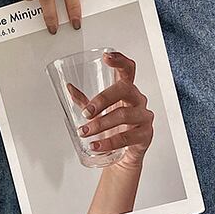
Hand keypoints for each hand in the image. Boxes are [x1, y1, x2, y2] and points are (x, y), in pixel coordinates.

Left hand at [69, 52, 153, 170]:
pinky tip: (96, 145)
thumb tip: (69, 88)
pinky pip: (126, 137)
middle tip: (87, 113)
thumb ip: (85, 101)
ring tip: (85, 132)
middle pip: (124, 89)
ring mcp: (143, 116)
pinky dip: (108, 143)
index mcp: (127, 91)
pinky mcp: (145, 135)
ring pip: (123, 115)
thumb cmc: (114, 130)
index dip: (119, 61)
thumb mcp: (99, 114)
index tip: (106, 57)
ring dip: (100, 124)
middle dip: (102, 99)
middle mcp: (138, 100)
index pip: (128, 70)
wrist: (124, 156)